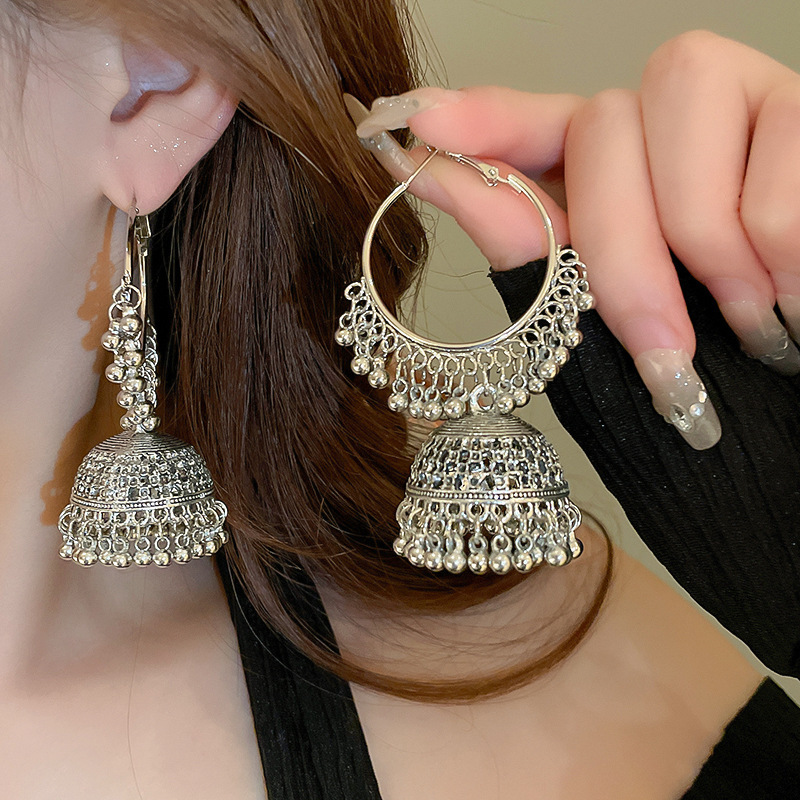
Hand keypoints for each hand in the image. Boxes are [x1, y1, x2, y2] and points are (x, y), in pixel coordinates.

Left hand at [346, 30, 799, 449]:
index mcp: (610, 179)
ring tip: (752, 323)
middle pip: (600, 119)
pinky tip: (794, 297)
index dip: (479, 117)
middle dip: (623, 248)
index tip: (415, 128)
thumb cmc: (716, 370)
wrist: (795, 414)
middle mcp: (665, 123)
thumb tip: (423, 172)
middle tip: (664, 352)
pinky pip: (783, 141)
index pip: (533, 123)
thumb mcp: (610, 326)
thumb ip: (531, 246)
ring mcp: (741, 98)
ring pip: (681, 95)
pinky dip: (783, 245)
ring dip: (707, 241)